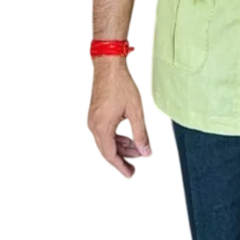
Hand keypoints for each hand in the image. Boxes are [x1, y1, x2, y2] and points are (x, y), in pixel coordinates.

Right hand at [88, 58, 151, 177]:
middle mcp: (94, 125)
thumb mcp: (135, 111)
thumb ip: (141, 134)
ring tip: (137, 147)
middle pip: (108, 149)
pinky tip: (127, 136)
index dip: (122, 166)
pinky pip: (104, 132)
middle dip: (124, 156)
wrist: (108, 66)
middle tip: (137, 162)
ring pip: (106, 141)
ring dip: (121, 146)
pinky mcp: (95, 113)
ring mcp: (93, 119)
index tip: (130, 174)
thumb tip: (145, 151)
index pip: (111, 155)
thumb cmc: (120, 84)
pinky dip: (116, 137)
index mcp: (102, 127)